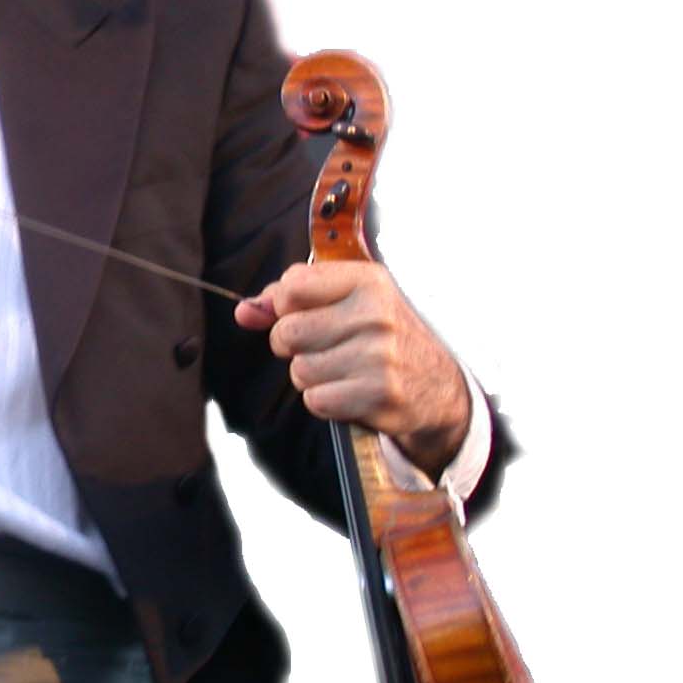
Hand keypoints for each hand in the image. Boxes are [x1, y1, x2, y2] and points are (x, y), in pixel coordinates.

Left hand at [233, 263, 470, 477]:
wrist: (438, 388)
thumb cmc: (383, 338)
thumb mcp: (348, 302)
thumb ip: (290, 301)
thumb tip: (244, 312)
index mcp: (368, 281)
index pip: (291, 286)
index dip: (285, 307)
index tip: (305, 315)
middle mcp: (376, 315)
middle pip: (288, 333)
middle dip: (294, 347)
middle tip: (324, 349)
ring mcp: (380, 356)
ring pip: (299, 370)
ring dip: (311, 377)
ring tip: (342, 371)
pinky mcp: (379, 396)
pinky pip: (316, 400)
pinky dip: (325, 401)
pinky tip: (350, 392)